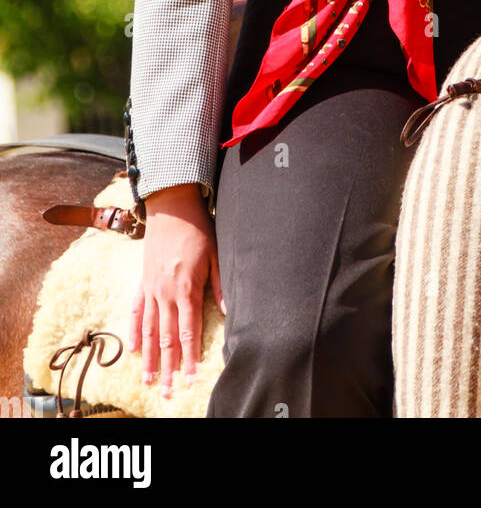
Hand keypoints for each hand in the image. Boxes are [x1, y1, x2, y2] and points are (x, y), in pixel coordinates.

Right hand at [128, 183, 225, 399]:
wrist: (171, 206)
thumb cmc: (198, 228)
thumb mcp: (216, 254)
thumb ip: (221, 285)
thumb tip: (228, 312)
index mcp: (187, 289)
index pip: (189, 332)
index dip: (190, 358)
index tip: (190, 379)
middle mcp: (166, 293)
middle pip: (168, 338)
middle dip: (169, 367)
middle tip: (168, 392)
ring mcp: (151, 289)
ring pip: (150, 331)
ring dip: (150, 358)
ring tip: (150, 381)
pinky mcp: (143, 281)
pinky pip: (137, 311)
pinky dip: (135, 332)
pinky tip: (134, 350)